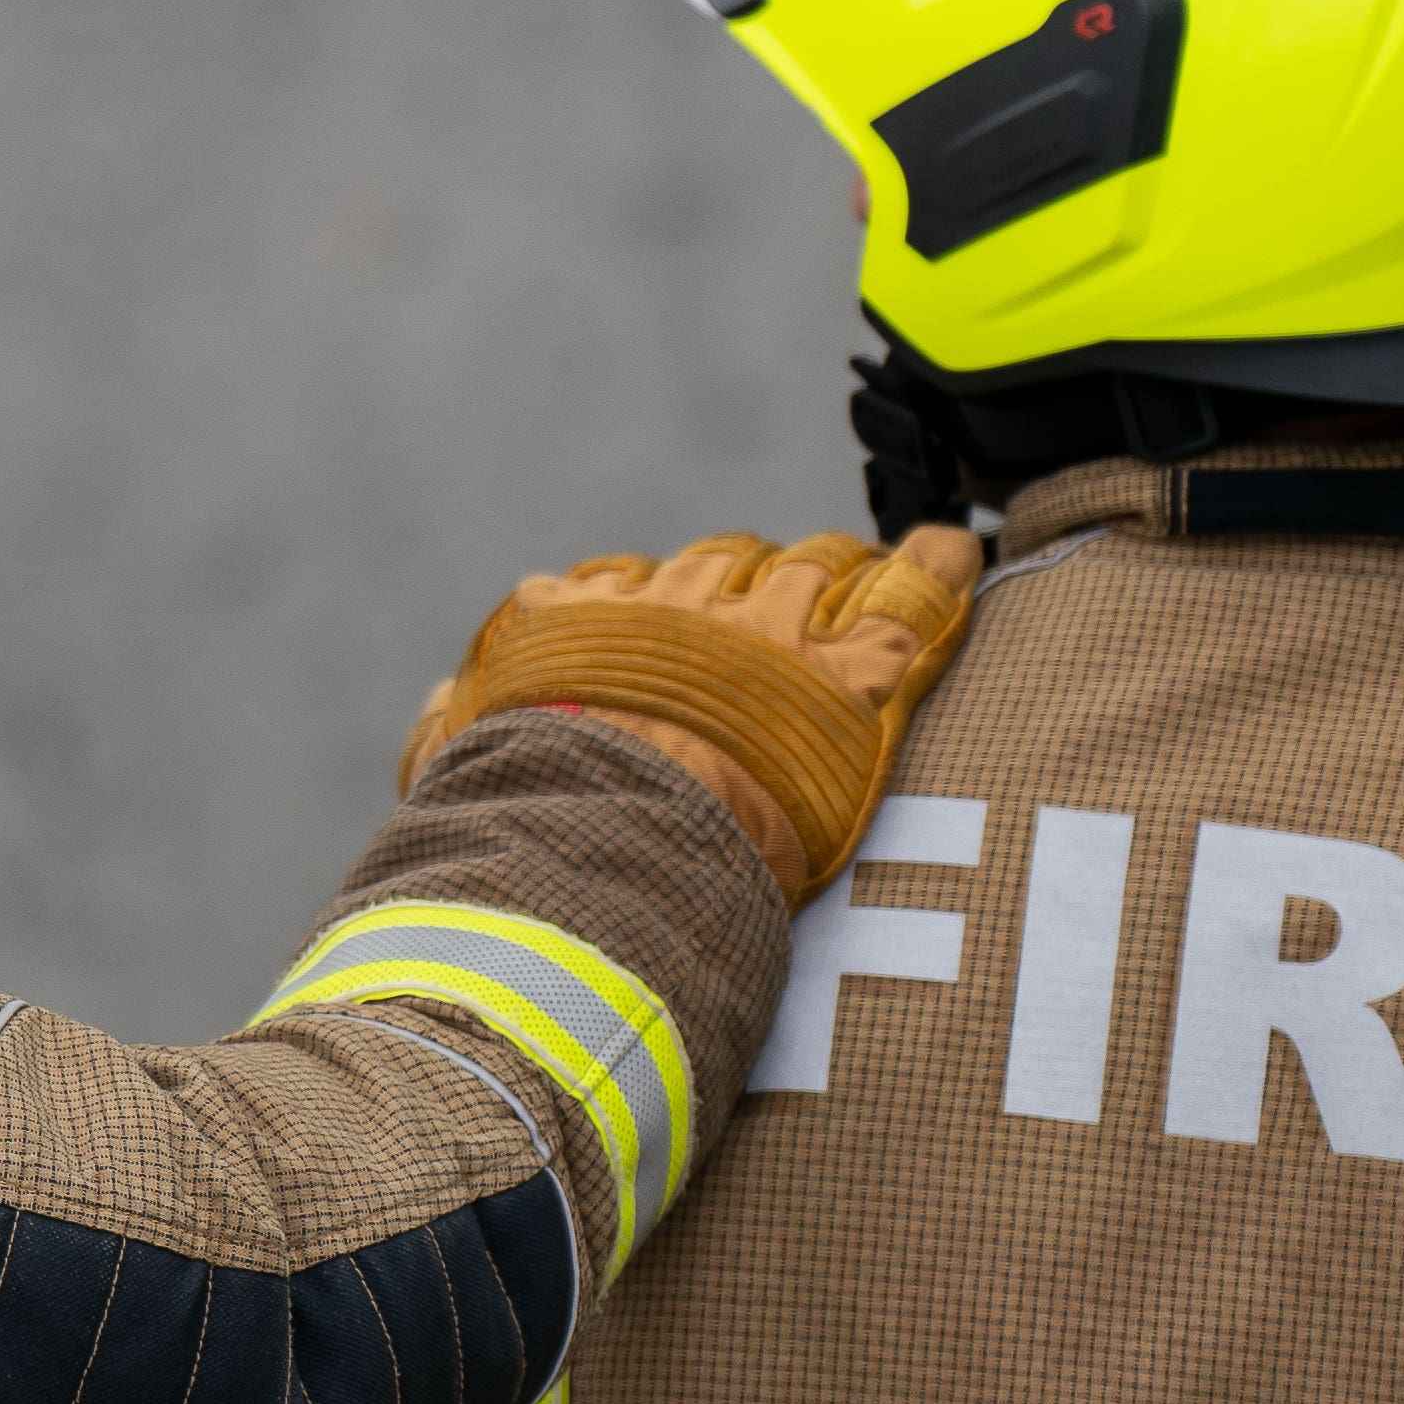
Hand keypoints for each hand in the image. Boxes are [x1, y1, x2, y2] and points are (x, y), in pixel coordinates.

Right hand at [400, 525, 986, 901]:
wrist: (601, 853)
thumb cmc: (519, 825)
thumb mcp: (457, 773)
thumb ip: (450, 727)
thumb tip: (446, 696)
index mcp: (583, 623)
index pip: (628, 584)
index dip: (657, 601)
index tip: (670, 621)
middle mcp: (677, 608)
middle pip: (729, 562)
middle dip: (750, 578)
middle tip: (774, 610)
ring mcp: (770, 636)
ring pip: (816, 569)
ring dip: (832, 575)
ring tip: (854, 586)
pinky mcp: (849, 681)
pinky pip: (910, 600)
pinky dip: (937, 570)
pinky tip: (958, 550)